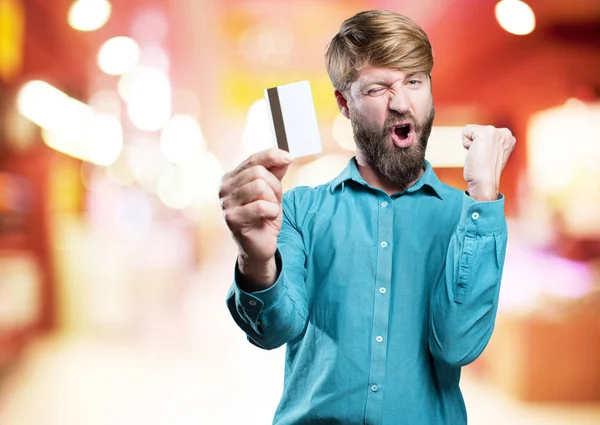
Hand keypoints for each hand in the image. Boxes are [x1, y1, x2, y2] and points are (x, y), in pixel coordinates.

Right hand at [219, 148, 293, 285]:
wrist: (260, 246)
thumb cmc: (264, 217)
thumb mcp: (273, 191)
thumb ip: (275, 173)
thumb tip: (285, 156)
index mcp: (231, 178)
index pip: (253, 159)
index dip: (273, 156)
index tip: (290, 158)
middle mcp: (224, 188)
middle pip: (259, 173)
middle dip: (275, 187)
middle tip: (274, 202)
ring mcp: (226, 203)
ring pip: (260, 187)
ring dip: (273, 200)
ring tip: (269, 211)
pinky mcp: (232, 218)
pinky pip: (260, 206)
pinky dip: (271, 211)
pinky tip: (268, 218)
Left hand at [462, 125, 515, 201]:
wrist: (485, 183)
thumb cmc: (485, 173)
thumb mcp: (492, 154)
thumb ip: (490, 144)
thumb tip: (480, 143)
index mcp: (508, 138)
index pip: (484, 132)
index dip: (480, 146)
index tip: (487, 158)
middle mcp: (506, 133)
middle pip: (477, 129)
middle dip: (475, 144)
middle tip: (483, 158)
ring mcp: (498, 132)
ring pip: (471, 130)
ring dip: (471, 145)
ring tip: (480, 156)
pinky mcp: (487, 132)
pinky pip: (466, 131)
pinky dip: (466, 143)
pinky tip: (475, 154)